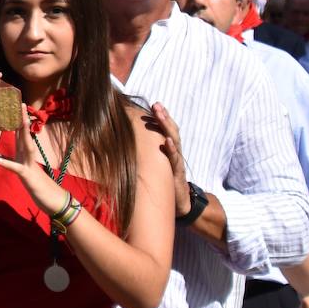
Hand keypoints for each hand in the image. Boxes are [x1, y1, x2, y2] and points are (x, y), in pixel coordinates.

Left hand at [0, 106, 70, 215]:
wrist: (50, 199)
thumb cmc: (35, 184)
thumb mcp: (21, 169)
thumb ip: (11, 161)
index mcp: (25, 153)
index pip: (21, 133)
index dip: (17, 119)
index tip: (15, 104)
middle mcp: (28, 155)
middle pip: (25, 134)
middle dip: (22, 119)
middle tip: (20, 103)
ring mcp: (29, 164)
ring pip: (26, 145)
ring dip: (22, 132)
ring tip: (18, 119)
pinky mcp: (26, 176)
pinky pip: (16, 168)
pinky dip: (7, 163)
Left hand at [145, 102, 189, 216]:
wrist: (180, 203)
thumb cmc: (164, 181)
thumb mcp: (155, 164)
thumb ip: (148, 152)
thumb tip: (128, 140)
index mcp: (168, 149)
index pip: (165, 129)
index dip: (161, 117)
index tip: (153, 104)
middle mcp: (174, 152)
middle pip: (170, 131)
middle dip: (163, 117)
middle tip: (156, 104)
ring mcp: (177, 162)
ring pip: (174, 141)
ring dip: (167, 127)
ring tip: (160, 115)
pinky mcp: (177, 173)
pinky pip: (175, 160)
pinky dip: (172, 150)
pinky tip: (168, 141)